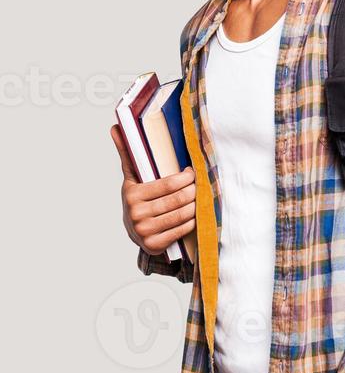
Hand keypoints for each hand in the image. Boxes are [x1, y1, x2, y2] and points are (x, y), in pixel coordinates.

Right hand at [110, 124, 195, 254]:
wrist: (134, 229)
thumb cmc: (138, 197)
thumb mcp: (132, 176)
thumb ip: (127, 152)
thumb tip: (115, 127)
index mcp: (132, 194)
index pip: (167, 184)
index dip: (185, 178)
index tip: (192, 172)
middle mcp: (136, 214)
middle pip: (177, 200)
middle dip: (193, 191)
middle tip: (201, 185)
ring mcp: (144, 231)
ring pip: (181, 215)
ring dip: (196, 205)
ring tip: (201, 197)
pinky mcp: (154, 245)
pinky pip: (181, 230)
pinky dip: (191, 221)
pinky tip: (194, 214)